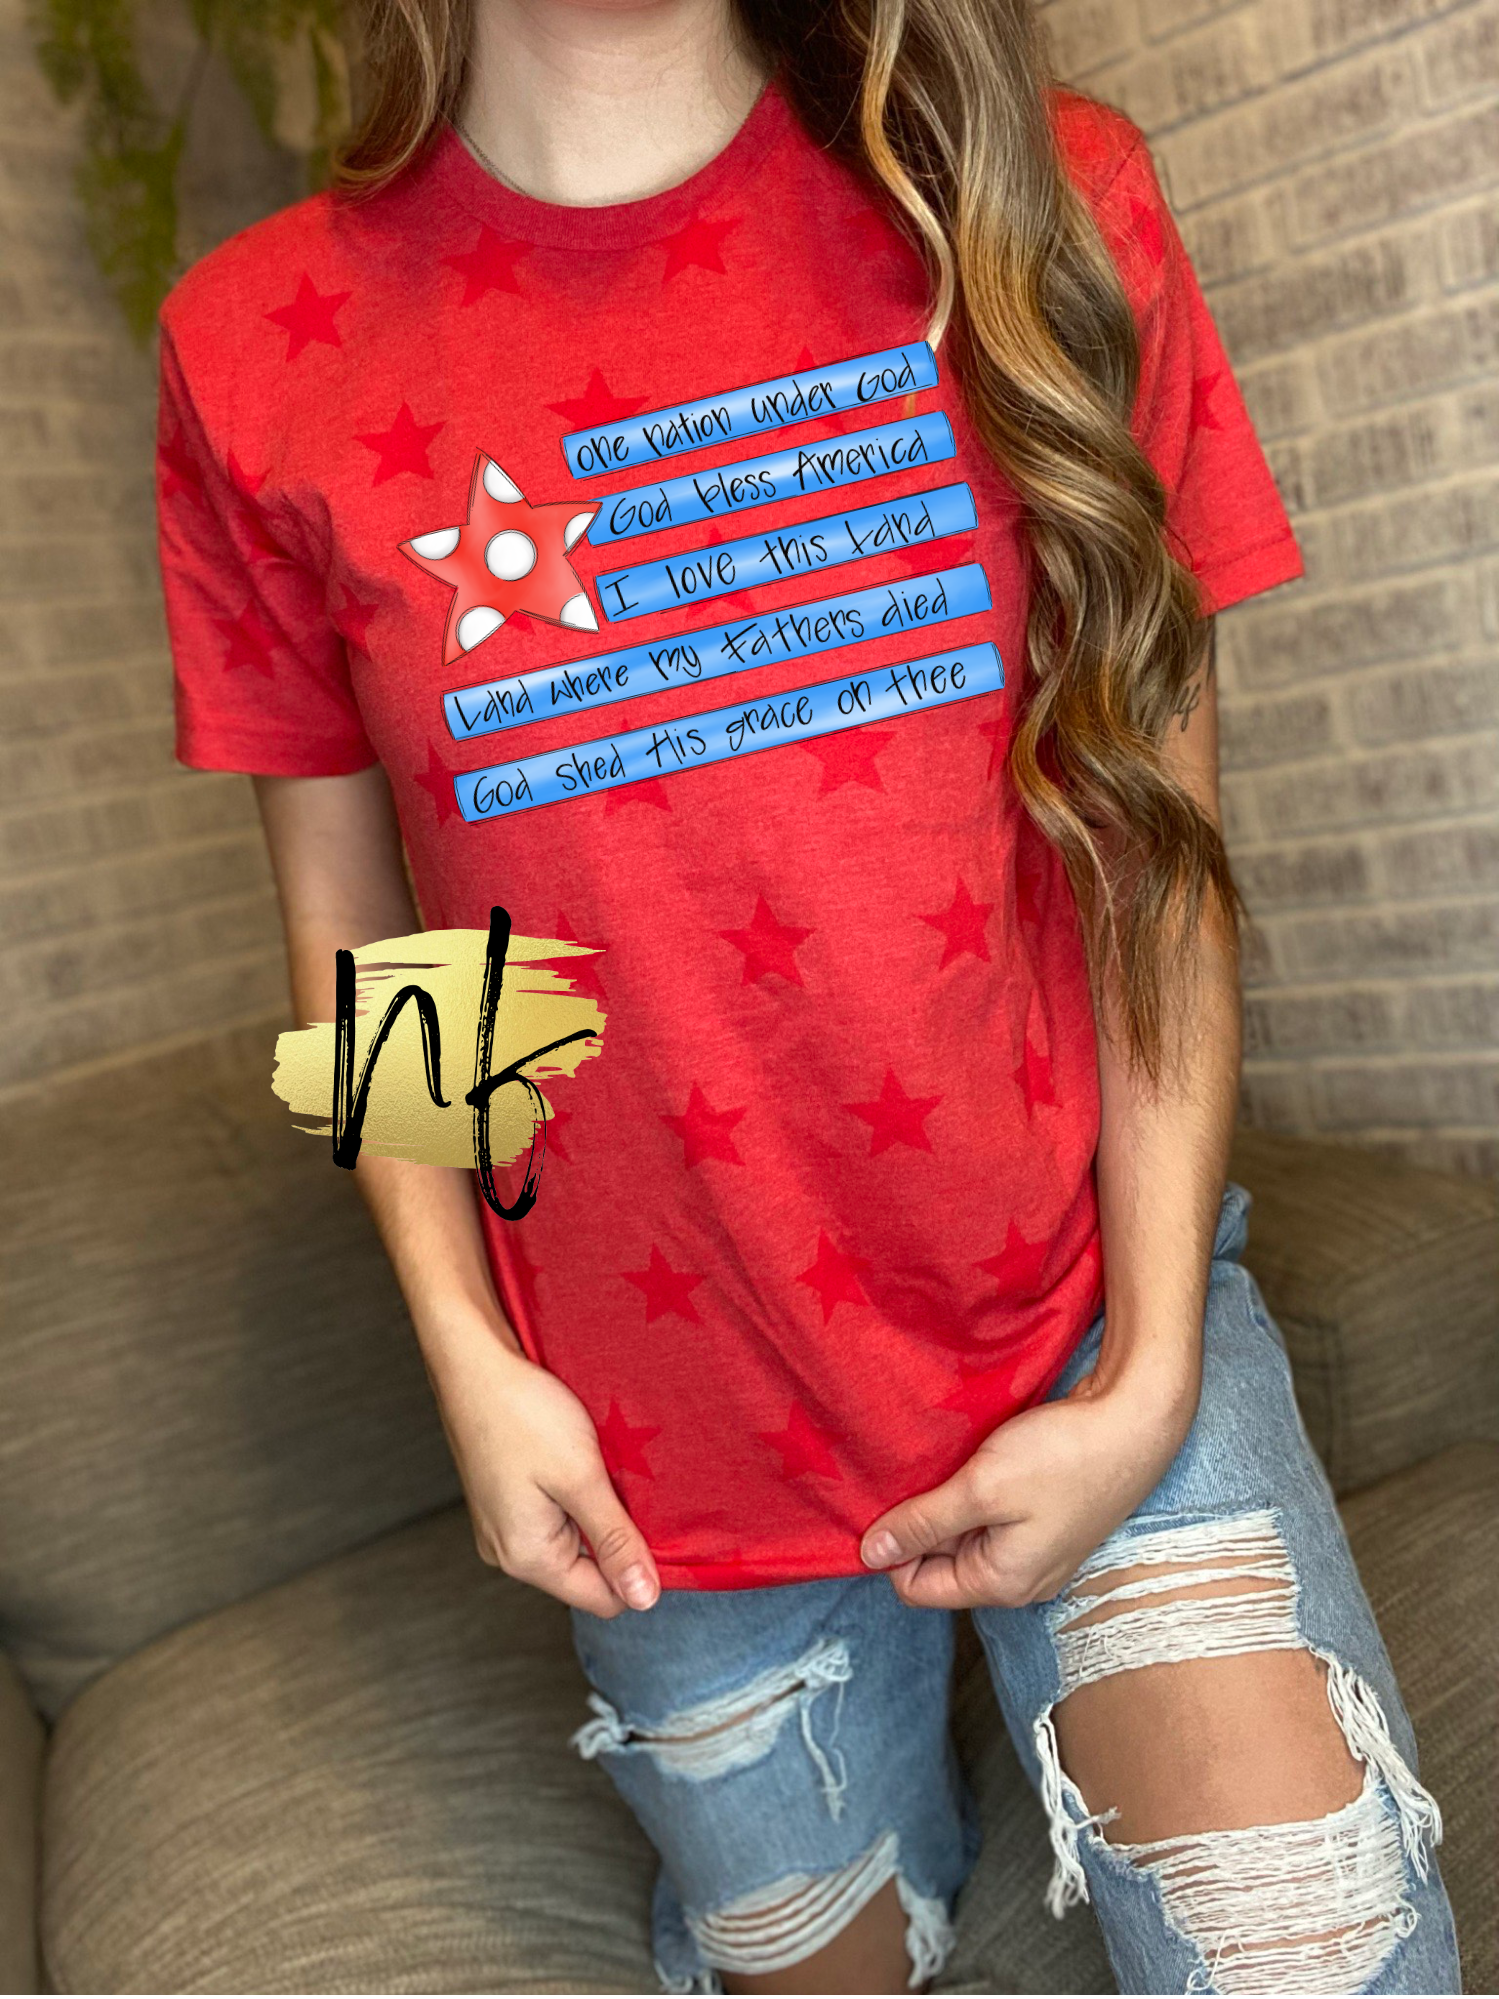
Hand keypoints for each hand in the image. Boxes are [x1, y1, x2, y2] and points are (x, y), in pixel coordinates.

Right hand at [428, 1322, 659, 1618]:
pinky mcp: (501, 1500)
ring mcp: (500, 1527)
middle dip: (614, 1533)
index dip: (638, 1567)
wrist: (472, 1361)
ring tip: (599, 1465)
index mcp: (527, 1557)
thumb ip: (615, 1540)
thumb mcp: (581, 1478)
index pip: (605, 1598)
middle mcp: (507, 1553)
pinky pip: (552, 1515)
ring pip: (571, 1539)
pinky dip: (573, 1493)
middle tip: (626, 1483)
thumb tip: (645, 1600)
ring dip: (595, 1509)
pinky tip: (577, 1457)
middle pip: (587, 1571)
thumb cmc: (523, 1414)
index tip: (657, 1522)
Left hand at [859, 1358, 1199, 1610]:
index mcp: (1000, 1583)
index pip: (915, 1587)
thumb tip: (870, 1555)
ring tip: (949, 1460)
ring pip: (967, 1534)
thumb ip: (924, 1523)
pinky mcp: (1050, 1519)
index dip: (892, 1547)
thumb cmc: (1063, 1456)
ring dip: (950, 1501)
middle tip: (915, 1471)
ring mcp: (1038, 1550)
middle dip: (922, 1520)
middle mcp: (1020, 1578)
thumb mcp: (980, 1488)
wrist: (1136, 1421)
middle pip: (940, 1561)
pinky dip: (978, 1491)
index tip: (887, 1499)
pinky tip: (978, 1457)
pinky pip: (994, 1516)